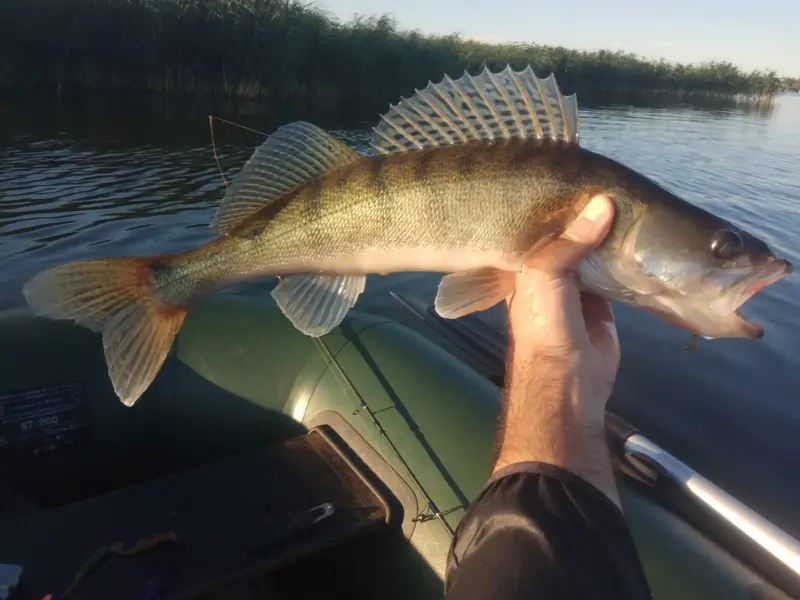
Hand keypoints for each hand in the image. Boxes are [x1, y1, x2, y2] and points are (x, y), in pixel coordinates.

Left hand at [495, 194, 620, 503]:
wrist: (568, 379)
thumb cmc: (544, 324)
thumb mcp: (545, 274)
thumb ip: (571, 240)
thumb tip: (603, 202)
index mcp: (524, 260)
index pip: (541, 221)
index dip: (558, 201)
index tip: (585, 175)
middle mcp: (549, 270)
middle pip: (573, 234)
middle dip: (592, 217)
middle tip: (619, 188)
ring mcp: (577, 285)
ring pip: (596, 250)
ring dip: (614, 236)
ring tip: (636, 206)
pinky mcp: (603, 301)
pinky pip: (618, 272)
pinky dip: (630, 259)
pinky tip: (645, 238)